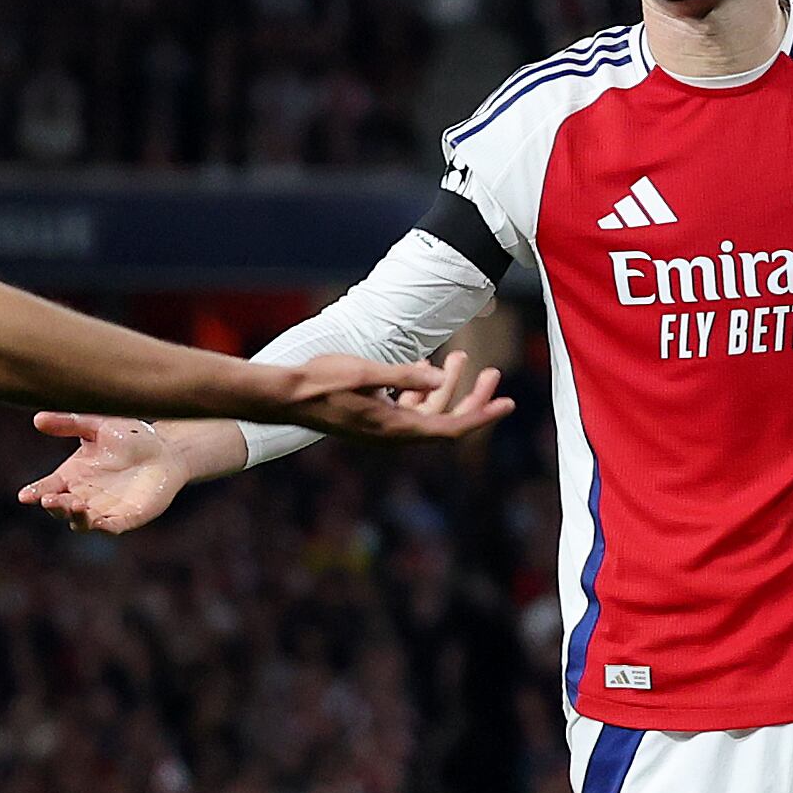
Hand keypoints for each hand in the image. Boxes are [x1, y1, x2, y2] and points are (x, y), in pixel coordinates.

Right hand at [20, 409, 205, 535]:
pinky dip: (102, 527)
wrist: (165, 450)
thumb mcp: (98, 426)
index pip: (47, 487)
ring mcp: (103, 510)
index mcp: (72, 476)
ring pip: (81, 522)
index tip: (25, 496)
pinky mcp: (126, 518)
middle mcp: (83, 496)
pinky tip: (97, 521)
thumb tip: (38, 418)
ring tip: (76, 504)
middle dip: (54, 505)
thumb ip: (71, 423)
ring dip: (75, 516)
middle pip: (60, 508)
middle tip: (51, 499)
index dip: (35, 492)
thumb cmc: (130, 437)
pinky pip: (110, 528)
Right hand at [287, 346, 514, 446]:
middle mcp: (392, 434)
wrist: (284, 396)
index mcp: (394, 428)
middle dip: (471, 396)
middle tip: (492, 372)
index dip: (482, 415)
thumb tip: (438, 377)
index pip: (451, 428)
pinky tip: (423, 365)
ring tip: (458, 358)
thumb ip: (404, 376)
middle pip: (445, 420)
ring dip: (446, 387)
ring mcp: (382, 428)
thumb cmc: (321, 382)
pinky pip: (408, 409)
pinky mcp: (372, 419)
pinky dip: (420, 390)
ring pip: (427, 412)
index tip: (508, 403)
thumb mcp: (365, 372)